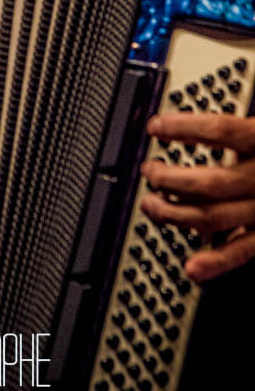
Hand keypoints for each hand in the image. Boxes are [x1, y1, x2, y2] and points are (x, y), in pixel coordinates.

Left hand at [140, 112, 254, 281]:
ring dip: (174, 213)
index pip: (220, 131)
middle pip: (209, 182)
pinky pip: (242, 251)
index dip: (183, 128)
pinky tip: (192, 268)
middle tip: (149, 171)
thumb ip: (241, 128)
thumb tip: (192, 122)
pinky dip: (215, 262)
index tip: (156, 126)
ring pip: (214, 216)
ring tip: (151, 204)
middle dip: (170, 178)